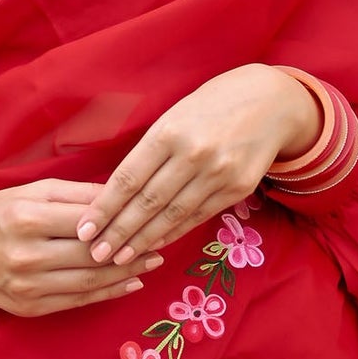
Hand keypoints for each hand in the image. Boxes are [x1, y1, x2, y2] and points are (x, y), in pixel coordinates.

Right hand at [0, 178, 165, 316]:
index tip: (152, 217)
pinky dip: (106, 294)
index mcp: (28, 219)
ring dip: (126, 274)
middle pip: (93, 256)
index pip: (89, 222)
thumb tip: (123, 198)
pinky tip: (128, 284)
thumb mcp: (34, 191)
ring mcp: (26, 286)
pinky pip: (75, 301)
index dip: (124, 221)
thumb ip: (79, 195)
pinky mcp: (27, 307)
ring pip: (89, 282)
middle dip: (132, 251)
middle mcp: (26, 255)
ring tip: (151, 263)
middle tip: (161, 243)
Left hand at [75, 65, 318, 267]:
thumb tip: (116, 190)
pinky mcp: (238, 188)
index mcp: (169, 131)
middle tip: (95, 253)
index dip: (104, 208)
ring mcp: (219, 173)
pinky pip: (199, 216)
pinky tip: (154, 244)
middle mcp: (194, 154)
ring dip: (143, 240)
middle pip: (148, 202)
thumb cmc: (212, 105)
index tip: (85, 229)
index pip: (128, 178)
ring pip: (173, 215)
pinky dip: (174, 232)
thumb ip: (150, 150)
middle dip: (118, 232)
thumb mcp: (175, 115)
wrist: (272, 101)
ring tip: (120, 257)